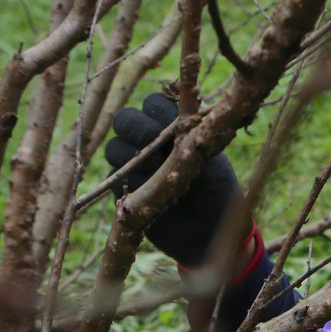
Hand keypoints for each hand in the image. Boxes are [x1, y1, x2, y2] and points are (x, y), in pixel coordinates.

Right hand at [103, 92, 242, 266]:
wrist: (210, 228)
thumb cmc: (216, 188)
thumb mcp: (210, 157)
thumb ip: (190, 134)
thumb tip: (174, 117)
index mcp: (171, 126)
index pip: (153, 103)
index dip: (157, 109)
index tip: (173, 124)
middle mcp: (149, 141)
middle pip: (124, 119)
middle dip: (135, 127)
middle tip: (151, 142)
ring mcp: (134, 164)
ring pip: (114, 147)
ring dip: (130, 154)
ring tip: (155, 169)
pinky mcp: (125, 189)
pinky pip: (114, 178)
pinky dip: (129, 180)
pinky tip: (147, 190)